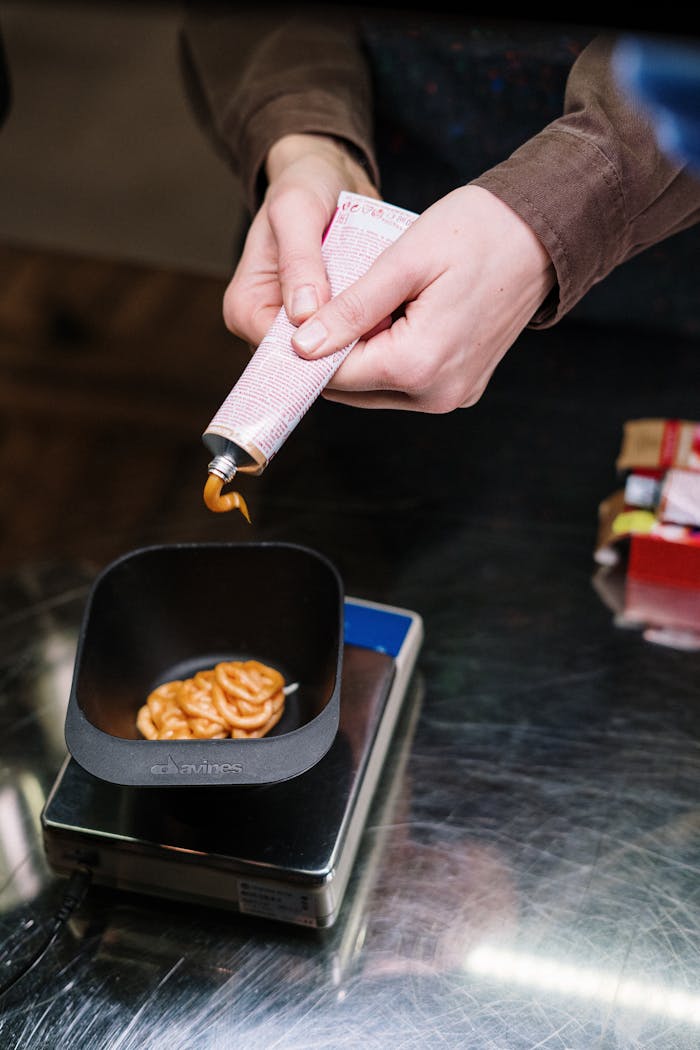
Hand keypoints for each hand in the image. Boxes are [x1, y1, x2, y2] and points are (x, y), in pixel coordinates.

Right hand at [222, 133, 379, 347]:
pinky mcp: (326, 323)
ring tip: (394, 316)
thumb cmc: (304, 186)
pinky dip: (371, 328)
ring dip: (362, 338)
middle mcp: (266, 325)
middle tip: (387, 324)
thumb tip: (303, 315)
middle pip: (307, 358)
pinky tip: (394, 314)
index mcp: (245, 308)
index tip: (362, 334)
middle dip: (345, 346)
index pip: (280, 351)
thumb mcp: (297, 211)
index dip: (321, 350)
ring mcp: (298, 328)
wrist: (328, 176)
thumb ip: (299, 261)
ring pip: (333, 351)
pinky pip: (350, 338)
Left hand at [291, 185, 555, 411]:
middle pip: (353, 388)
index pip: (335, 374)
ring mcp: (452, 395)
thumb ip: (351, 309)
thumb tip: (303, 346)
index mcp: (419, 365)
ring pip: (376, 388)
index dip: (306, 346)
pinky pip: (405, 382)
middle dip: (331, 351)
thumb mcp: (404, 261)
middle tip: (323, 305)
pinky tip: (390, 317)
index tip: (292, 316)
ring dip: (358, 354)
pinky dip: (386, 356)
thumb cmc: (477, 232)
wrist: (542, 234)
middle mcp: (437, 394)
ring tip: (360, 305)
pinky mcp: (461, 388)